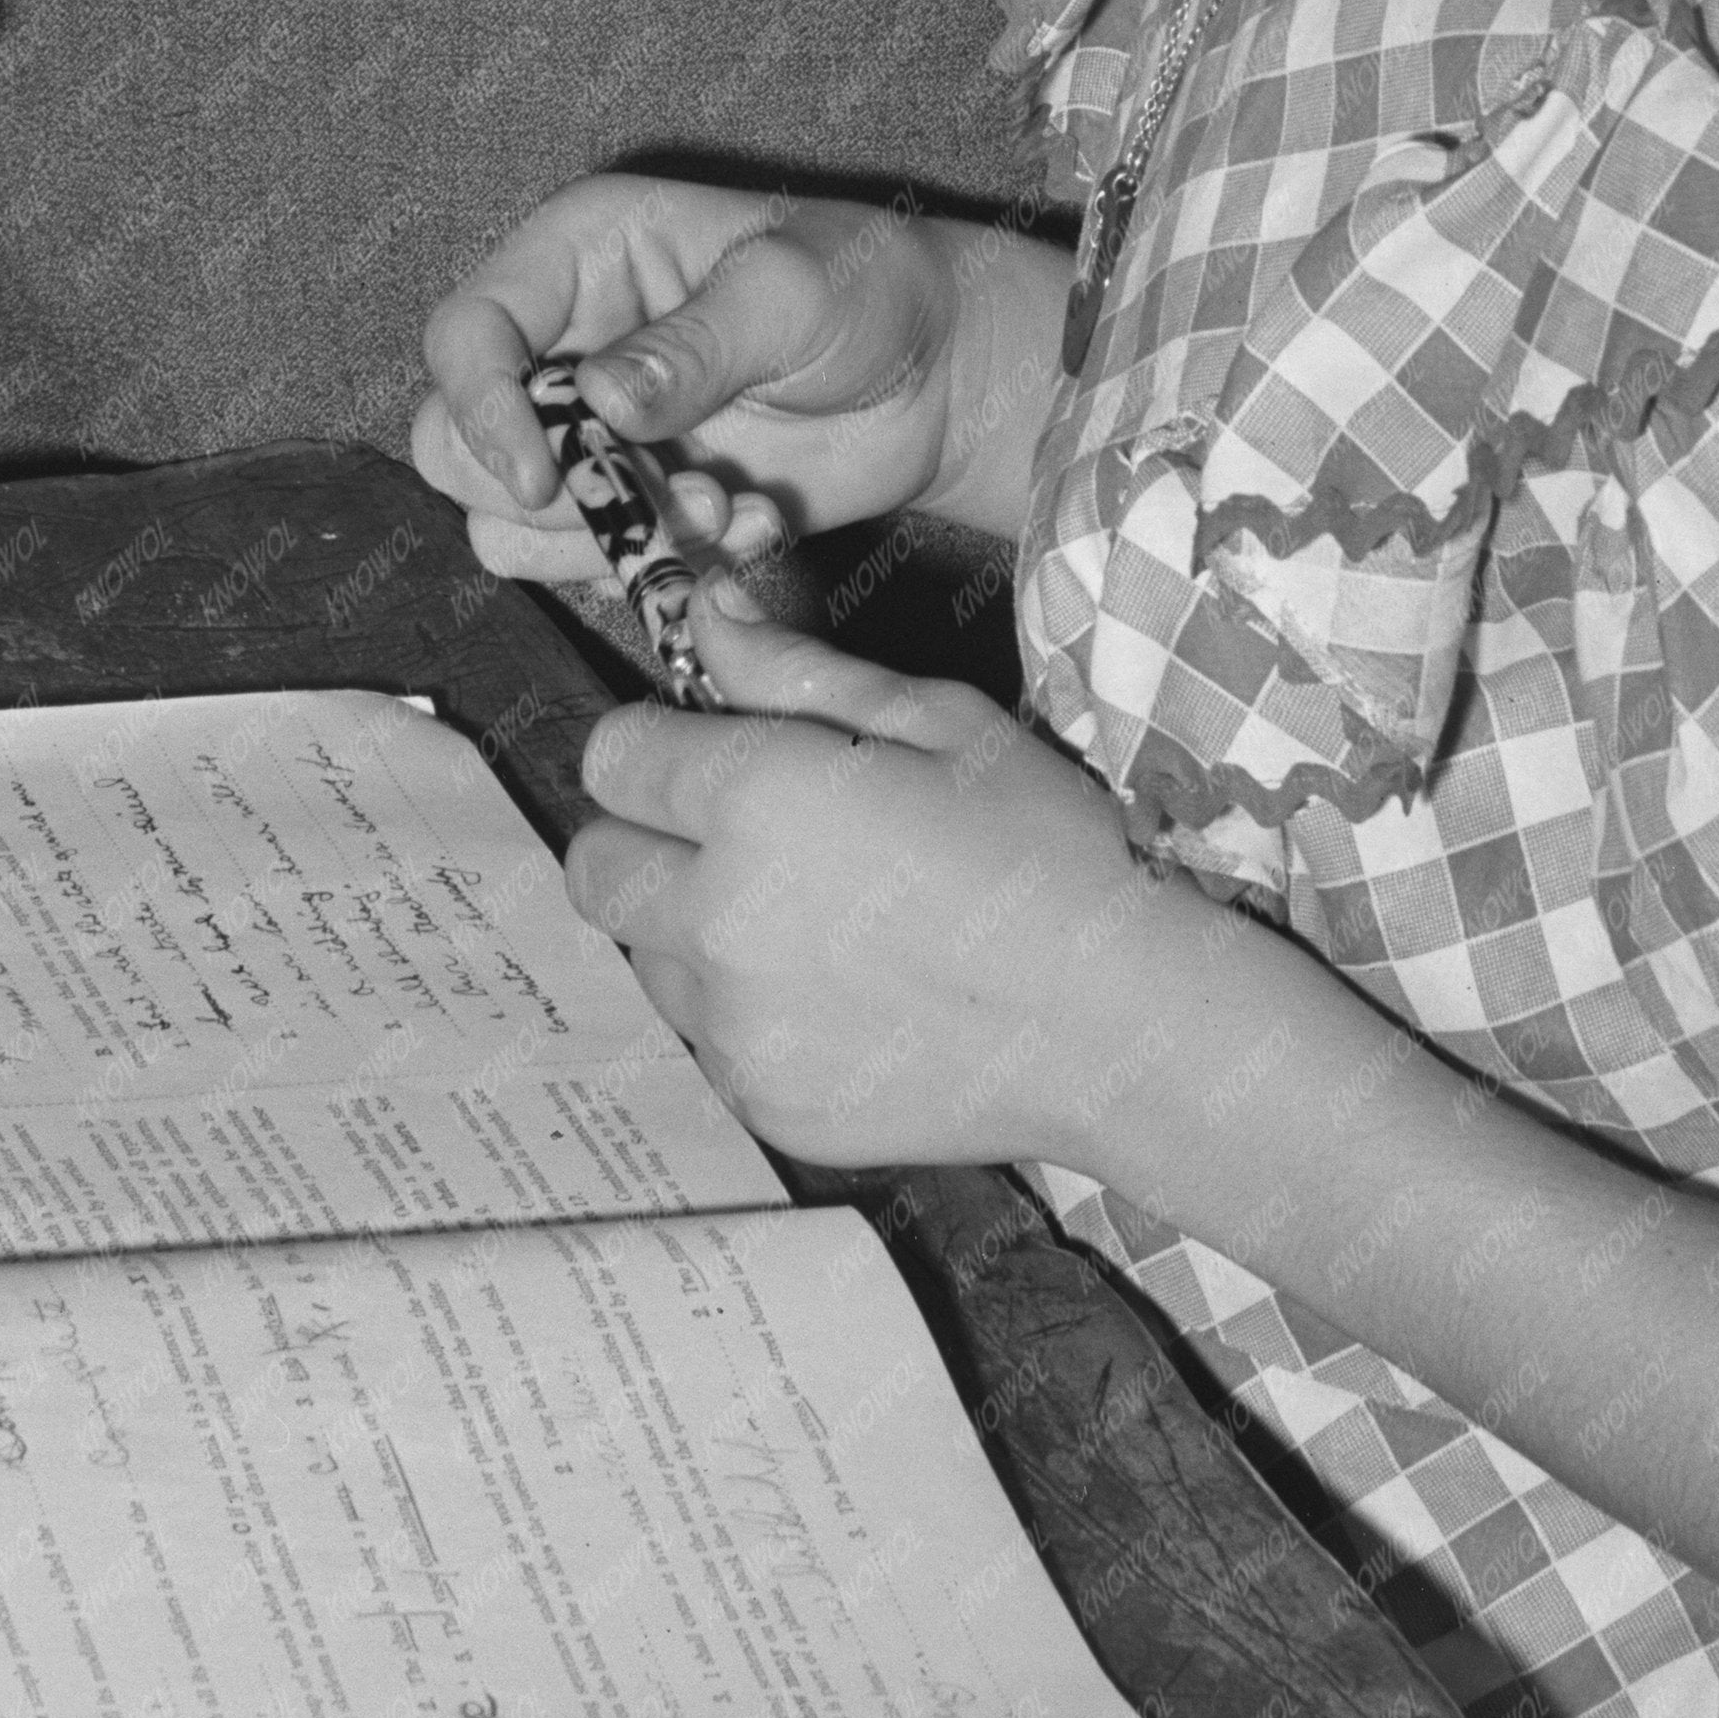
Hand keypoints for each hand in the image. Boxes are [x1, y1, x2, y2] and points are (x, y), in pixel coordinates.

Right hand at [412, 175, 1055, 593]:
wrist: (939, 376)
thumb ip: (694, 345)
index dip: (479, 408)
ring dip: (611, 537)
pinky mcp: (634, 501)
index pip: (466, 334)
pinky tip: (747, 529)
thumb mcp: (789, 293)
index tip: (543, 472)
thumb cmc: (867, 288)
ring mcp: (593, 431)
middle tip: (653, 499)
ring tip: (722, 510)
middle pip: (456, 441)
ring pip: (512, 520)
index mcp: (579, 256)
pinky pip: (592, 562)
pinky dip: (659, 566)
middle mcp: (563, 343)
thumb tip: (599, 399)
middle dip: (547, 494)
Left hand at [566, 642, 1162, 1168]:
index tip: (712, 755)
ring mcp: (737, 1027)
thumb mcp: (935, 722)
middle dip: (645, 839)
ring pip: (644, 959)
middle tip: (737, 839)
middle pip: (595, 866)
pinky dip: (741, 1014)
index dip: (656, 746)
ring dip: (688, 932)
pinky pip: (705, 1042)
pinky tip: (838, 998)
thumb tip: (704, 613)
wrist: (1123, 1027)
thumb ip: (797, 671)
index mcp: (755, 799)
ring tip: (802, 923)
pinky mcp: (766, 1105)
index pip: (611, 757)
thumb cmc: (1044, 849)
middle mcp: (719, 917)